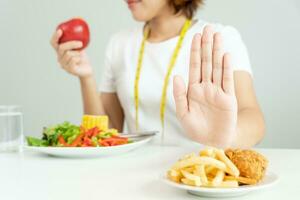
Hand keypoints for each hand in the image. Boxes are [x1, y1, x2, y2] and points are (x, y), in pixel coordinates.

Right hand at [50, 29, 92, 77]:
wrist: (87, 69)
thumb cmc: (82, 57)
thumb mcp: (80, 47)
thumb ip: (77, 39)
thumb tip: (80, 23)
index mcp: (59, 51)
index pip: (53, 43)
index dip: (55, 36)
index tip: (60, 30)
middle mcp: (59, 58)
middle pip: (61, 47)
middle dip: (71, 44)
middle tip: (80, 43)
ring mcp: (63, 64)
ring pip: (68, 54)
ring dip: (77, 53)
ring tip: (80, 55)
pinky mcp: (69, 69)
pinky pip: (73, 60)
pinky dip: (78, 58)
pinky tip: (80, 60)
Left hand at [173, 26, 237, 147]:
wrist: (211, 141)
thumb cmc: (196, 129)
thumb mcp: (183, 113)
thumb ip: (179, 95)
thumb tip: (176, 76)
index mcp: (193, 90)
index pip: (194, 66)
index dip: (195, 52)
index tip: (196, 37)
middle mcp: (206, 87)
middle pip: (206, 63)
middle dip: (207, 46)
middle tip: (208, 29)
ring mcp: (218, 92)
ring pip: (217, 68)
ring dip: (217, 52)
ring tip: (217, 36)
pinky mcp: (228, 99)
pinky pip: (227, 81)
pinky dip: (226, 69)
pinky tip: (226, 56)